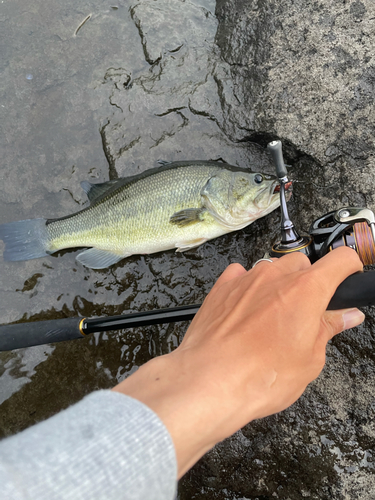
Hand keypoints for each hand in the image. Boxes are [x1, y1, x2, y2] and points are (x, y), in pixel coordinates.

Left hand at [113, 247, 364, 476]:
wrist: (210, 381)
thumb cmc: (260, 375)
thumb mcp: (309, 359)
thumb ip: (328, 329)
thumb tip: (345, 316)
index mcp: (306, 290)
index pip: (340, 260)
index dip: (349, 267)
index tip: (347, 277)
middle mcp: (275, 275)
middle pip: (302, 264)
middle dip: (308, 283)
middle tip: (304, 314)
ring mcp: (246, 278)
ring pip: (271, 269)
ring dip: (277, 286)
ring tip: (271, 319)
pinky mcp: (222, 286)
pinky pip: (241, 275)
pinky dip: (248, 288)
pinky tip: (246, 313)